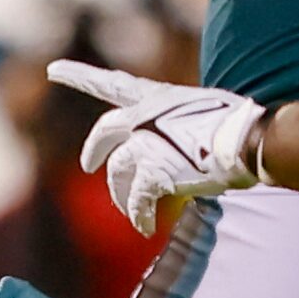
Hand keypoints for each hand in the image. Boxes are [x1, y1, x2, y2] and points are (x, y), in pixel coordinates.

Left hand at [46, 61, 267, 233]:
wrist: (246, 139)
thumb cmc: (235, 123)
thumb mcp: (198, 109)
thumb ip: (173, 121)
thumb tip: (173, 143)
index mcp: (156, 96)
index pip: (112, 84)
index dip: (80, 76)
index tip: (52, 69)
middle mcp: (142, 117)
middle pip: (104, 135)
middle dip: (93, 152)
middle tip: (88, 167)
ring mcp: (144, 144)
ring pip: (117, 176)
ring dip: (123, 197)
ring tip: (133, 212)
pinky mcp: (152, 173)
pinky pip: (137, 201)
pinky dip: (139, 216)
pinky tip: (145, 227)